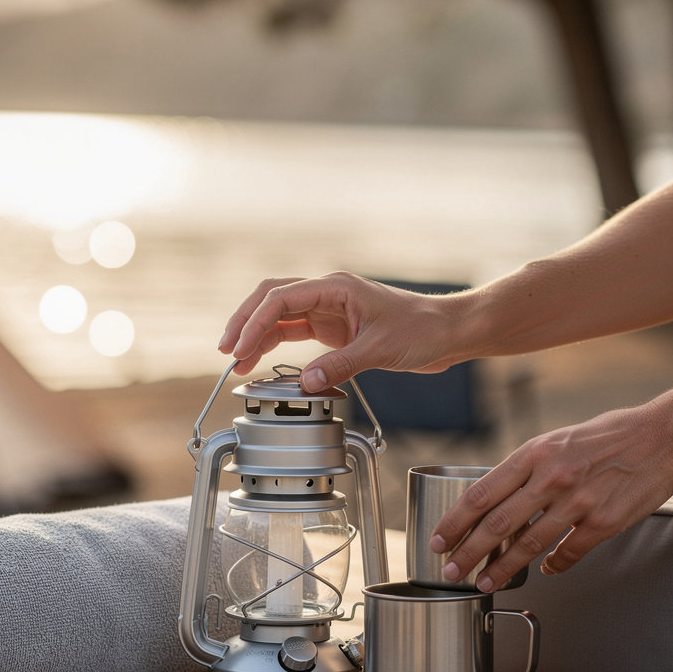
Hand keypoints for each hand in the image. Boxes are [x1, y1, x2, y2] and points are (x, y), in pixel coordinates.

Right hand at [218, 272, 459, 388]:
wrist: (447, 332)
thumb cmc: (422, 330)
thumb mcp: (380, 350)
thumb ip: (340, 365)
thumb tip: (305, 383)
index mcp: (336, 288)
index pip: (281, 298)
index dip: (255, 323)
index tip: (238, 349)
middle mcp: (328, 294)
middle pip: (272, 299)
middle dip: (245, 322)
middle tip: (225, 350)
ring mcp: (329, 310)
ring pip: (279, 316)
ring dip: (256, 336)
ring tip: (235, 361)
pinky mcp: (333, 328)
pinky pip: (294, 331)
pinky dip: (274, 344)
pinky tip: (260, 359)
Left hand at [429, 406, 672, 590]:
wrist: (663, 436)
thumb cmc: (609, 436)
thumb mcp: (557, 441)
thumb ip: (527, 469)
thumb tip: (499, 497)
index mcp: (534, 454)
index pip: (481, 493)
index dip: (455, 520)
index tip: (439, 539)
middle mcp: (551, 478)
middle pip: (496, 524)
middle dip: (468, 552)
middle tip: (450, 570)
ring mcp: (577, 502)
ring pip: (528, 544)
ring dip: (501, 568)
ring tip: (484, 582)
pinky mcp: (603, 523)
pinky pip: (568, 552)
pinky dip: (554, 565)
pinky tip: (545, 571)